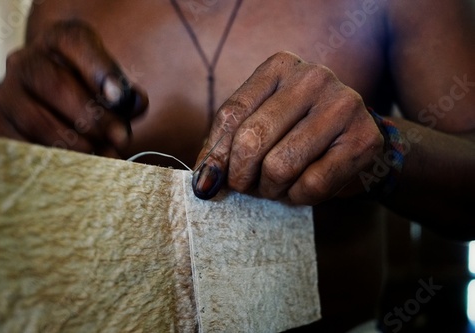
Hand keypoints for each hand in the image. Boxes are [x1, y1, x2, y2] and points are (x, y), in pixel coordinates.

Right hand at [0, 20, 147, 157]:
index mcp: (58, 41)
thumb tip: (135, 103)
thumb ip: (127, 94)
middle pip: (54, 85)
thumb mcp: (113, 86)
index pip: (74, 42)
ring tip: (104, 154)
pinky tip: (79, 164)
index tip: (119, 98)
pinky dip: (54, 158)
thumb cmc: (93, 94)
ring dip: (75, 143)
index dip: (98, 70)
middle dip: (93, 118)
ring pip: (36, 120)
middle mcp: (25, 60)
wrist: (58, 104)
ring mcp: (7, 93)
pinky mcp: (0, 124)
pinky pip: (22, 145)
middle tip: (120, 138)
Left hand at [193, 51, 383, 203]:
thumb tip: (203, 182)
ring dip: (270, 189)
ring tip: (273, 187)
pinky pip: (312, 184)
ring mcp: (343, 105)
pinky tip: (300, 189)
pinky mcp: (363, 139)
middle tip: (244, 187)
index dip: (215, 155)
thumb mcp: (261, 126)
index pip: (232, 114)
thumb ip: (228, 145)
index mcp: (280, 66)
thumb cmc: (297, 134)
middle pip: (252, 138)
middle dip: (240, 176)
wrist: (354, 141)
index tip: (207, 182)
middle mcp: (313, 77)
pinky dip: (298, 197)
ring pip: (281, 166)